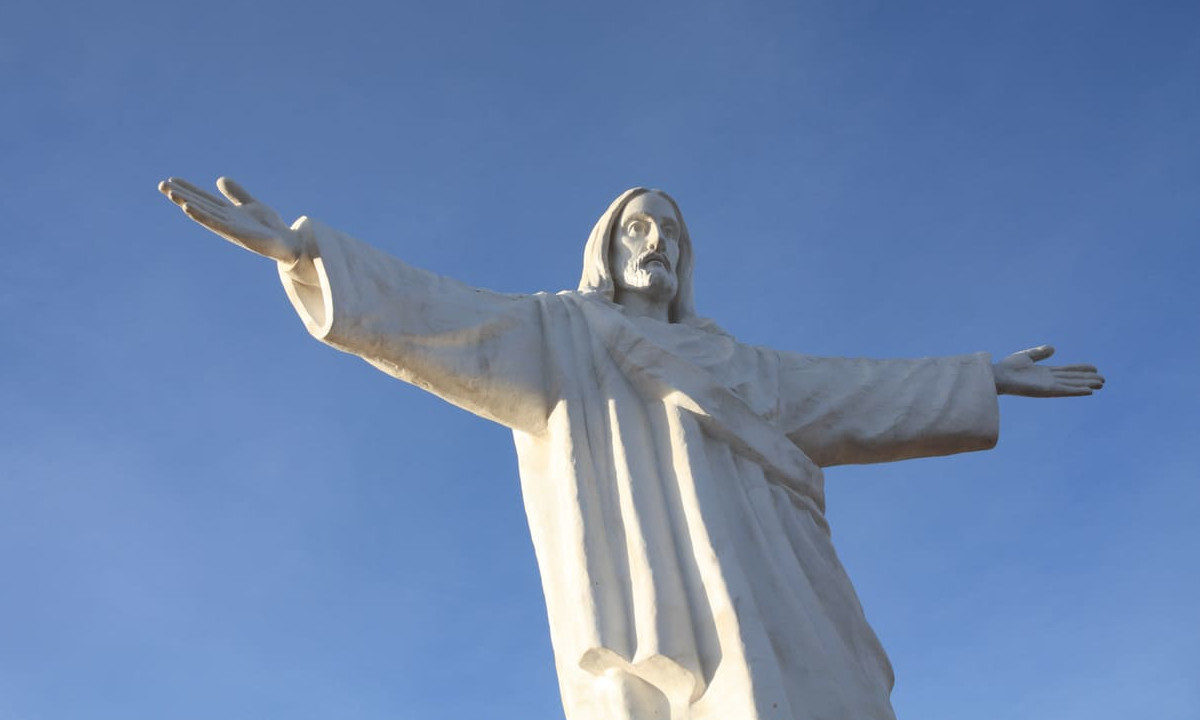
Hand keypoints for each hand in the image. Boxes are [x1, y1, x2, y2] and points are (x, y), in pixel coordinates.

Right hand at [159, 177, 301, 262]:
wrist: (288, 244)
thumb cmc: (270, 228)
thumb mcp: (252, 205)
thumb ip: (237, 194)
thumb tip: (219, 179)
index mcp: (227, 214)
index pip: (204, 198)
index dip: (189, 189)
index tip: (171, 179)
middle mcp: (225, 221)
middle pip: (199, 205)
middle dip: (181, 195)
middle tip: (161, 184)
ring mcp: (229, 228)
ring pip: (203, 213)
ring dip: (186, 202)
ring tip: (171, 193)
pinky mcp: (236, 234)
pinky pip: (215, 223)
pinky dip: (201, 215)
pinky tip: (188, 207)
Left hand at [993, 345, 1104, 396]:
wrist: (997, 375)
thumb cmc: (1007, 367)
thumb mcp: (1026, 356)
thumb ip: (1040, 353)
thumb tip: (1053, 348)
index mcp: (1045, 372)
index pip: (1067, 370)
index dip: (1080, 369)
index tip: (1094, 368)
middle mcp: (1049, 380)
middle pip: (1073, 378)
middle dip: (1087, 378)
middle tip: (1104, 379)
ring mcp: (1048, 386)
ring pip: (1072, 385)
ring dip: (1086, 384)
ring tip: (1101, 384)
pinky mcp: (1046, 391)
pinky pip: (1065, 391)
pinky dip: (1077, 390)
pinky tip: (1089, 390)